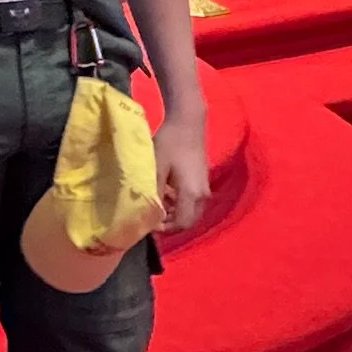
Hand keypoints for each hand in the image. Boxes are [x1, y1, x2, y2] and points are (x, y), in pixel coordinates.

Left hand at [152, 115, 209, 233]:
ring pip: (191, 211)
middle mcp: (202, 195)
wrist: (187, 123)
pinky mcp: (202, 181)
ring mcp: (204, 188)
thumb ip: (154, 192)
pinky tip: (164, 193)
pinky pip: (192, 201)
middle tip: (151, 218)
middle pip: (188, 220)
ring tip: (154, 206)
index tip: (149, 224)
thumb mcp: (157, 168)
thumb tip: (147, 212)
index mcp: (191, 194)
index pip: (182, 223)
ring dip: (174, 213)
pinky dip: (179, 203)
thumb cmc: (170, 143)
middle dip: (170, 223)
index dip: (166, 229)